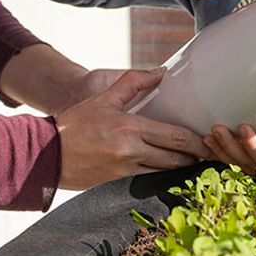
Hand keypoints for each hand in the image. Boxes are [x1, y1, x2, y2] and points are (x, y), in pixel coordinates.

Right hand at [55, 68, 208, 189]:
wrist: (44, 156)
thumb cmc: (74, 125)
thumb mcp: (102, 99)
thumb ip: (132, 83)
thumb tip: (160, 71)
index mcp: (129, 128)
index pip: (175, 136)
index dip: (197, 142)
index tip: (210, 141)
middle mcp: (130, 151)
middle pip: (175, 158)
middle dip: (196, 157)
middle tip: (211, 154)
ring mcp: (124, 171)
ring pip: (164, 172)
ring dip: (182, 169)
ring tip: (197, 163)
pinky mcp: (118, 184)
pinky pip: (148, 181)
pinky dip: (162, 177)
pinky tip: (172, 173)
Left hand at [204, 123, 255, 187]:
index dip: (254, 144)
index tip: (244, 128)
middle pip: (246, 159)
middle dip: (230, 144)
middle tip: (218, 128)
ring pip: (235, 162)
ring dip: (220, 149)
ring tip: (210, 134)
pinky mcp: (246, 166)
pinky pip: (230, 163)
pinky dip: (218, 154)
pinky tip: (208, 142)